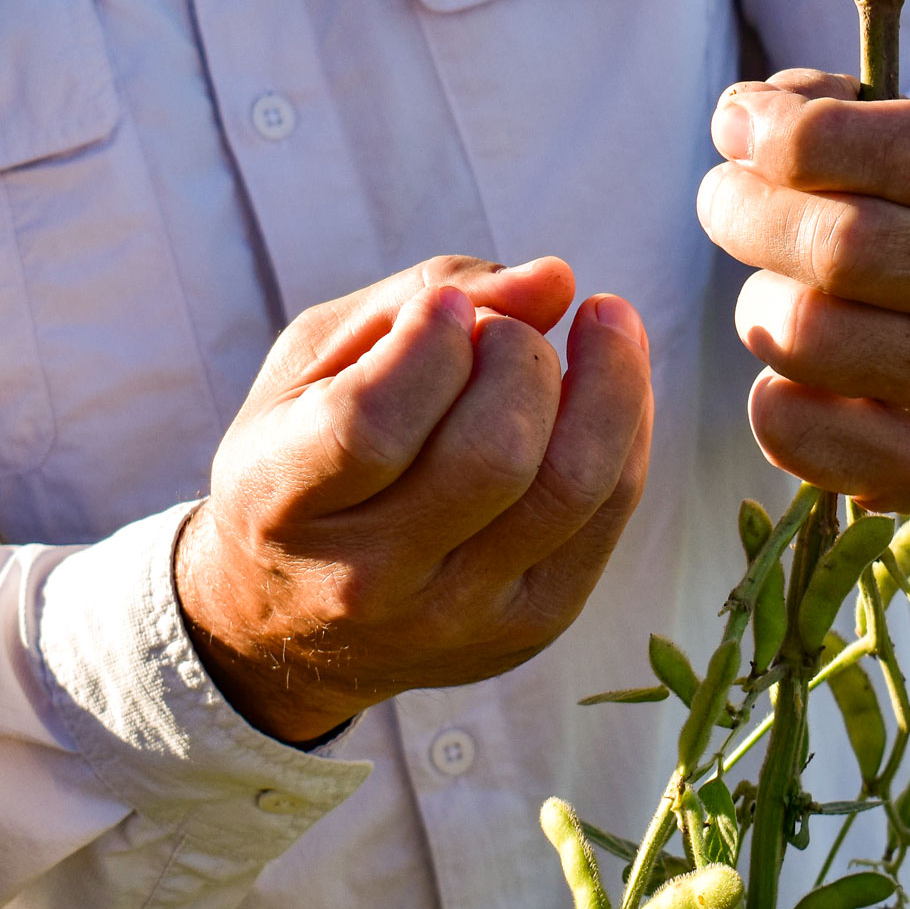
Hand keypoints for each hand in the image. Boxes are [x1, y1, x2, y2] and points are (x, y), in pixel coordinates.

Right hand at [175, 256, 652, 742]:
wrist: (294, 624)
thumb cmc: (303, 454)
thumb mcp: (315, 362)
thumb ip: (422, 296)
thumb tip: (556, 281)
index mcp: (281, 501)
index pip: (372, 426)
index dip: (429, 343)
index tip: (444, 308)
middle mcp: (368, 579)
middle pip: (491, 455)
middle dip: (521, 354)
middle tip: (505, 329)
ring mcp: (455, 616)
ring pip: (570, 487)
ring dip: (607, 381)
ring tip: (599, 325)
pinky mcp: (530, 627)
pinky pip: (609, 514)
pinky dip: (628, 428)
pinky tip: (614, 382)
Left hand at [696, 70, 909, 513]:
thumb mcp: (905, 139)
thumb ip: (820, 107)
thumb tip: (743, 124)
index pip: (899, 149)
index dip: (789, 132)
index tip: (737, 130)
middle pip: (841, 246)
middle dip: (745, 212)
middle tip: (723, 201)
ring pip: (805, 335)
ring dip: (758, 304)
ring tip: (775, 292)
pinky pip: (789, 427)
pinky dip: (768, 395)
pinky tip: (796, 373)